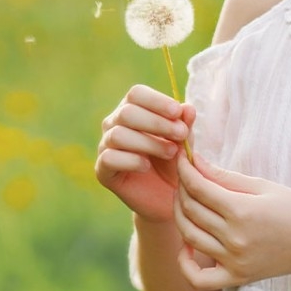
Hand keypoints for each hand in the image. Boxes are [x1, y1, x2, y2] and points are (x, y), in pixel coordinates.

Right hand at [96, 84, 192, 222]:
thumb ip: (184, 124)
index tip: (178, 112)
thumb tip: (188, 108)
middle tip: (181, 134)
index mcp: (132, 108)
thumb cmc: (174, 160)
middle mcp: (114, 124)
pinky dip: (131, 160)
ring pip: (118, 135)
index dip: (157, 101)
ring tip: (172, 153)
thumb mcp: (183, 140)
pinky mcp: (102, 170)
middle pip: (127, 112)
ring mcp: (105, 146)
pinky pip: (109, 159)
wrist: (168, 196)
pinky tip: (147, 166)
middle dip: (157, 122)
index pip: (136, 94)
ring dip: (149, 143)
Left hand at [174, 152, 290, 289]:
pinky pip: (198, 278)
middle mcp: (234, 239)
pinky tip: (187, 244)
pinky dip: (185, 263)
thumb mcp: (262, 185)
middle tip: (185, 175)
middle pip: (190, 210)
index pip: (198, 187)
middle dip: (182, 188)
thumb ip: (224, 176)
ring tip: (186, 200)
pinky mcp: (236, 278)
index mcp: (242, 211)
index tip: (181, 158)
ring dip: (180, 215)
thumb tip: (194, 161)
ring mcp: (234, 261)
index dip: (184, 170)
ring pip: (189, 237)